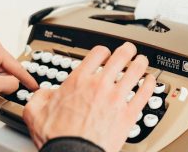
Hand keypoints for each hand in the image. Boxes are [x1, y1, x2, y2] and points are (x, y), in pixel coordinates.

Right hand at [23, 42, 155, 151]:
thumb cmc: (58, 137)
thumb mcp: (36, 112)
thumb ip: (40, 97)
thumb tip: (44, 93)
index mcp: (79, 81)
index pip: (98, 53)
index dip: (103, 51)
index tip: (105, 54)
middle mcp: (100, 85)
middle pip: (121, 57)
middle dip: (127, 50)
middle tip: (129, 50)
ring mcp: (116, 98)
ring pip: (136, 71)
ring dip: (141, 63)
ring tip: (142, 61)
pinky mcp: (128, 114)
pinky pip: (145, 93)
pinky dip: (150, 84)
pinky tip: (151, 81)